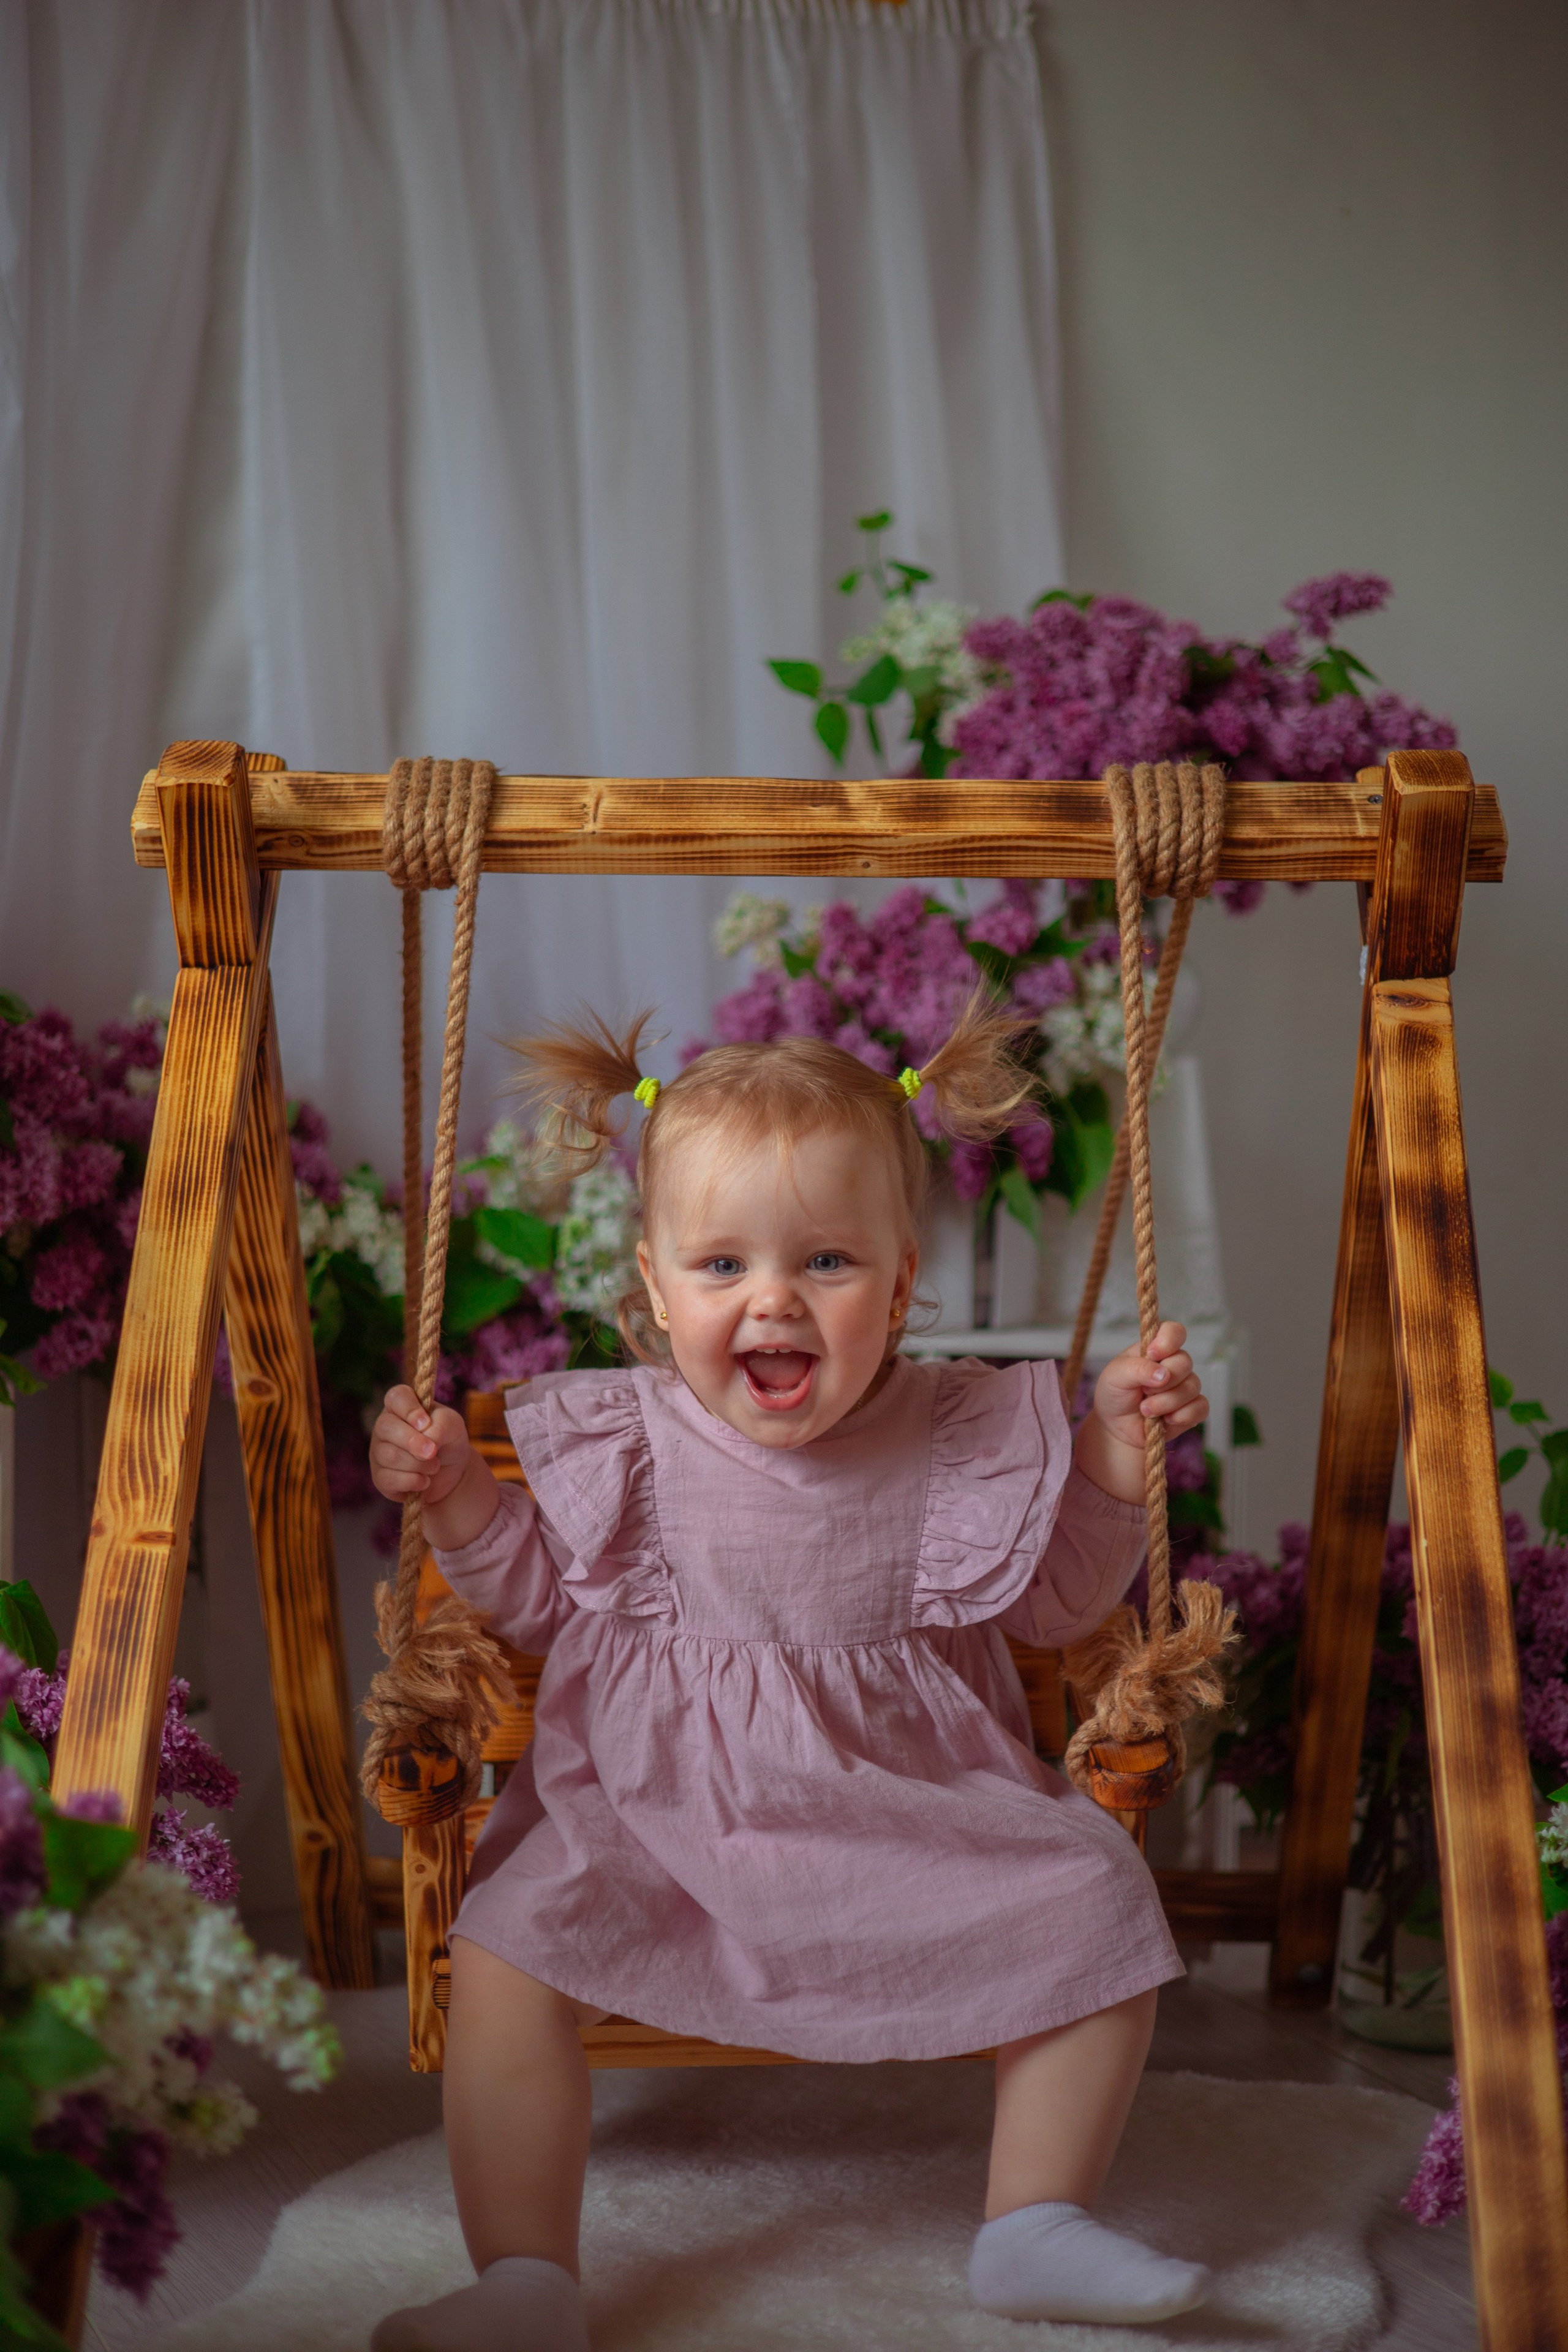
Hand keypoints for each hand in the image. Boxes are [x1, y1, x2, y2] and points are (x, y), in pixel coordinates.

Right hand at [370, 1385, 472, 1507]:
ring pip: (390, 1456)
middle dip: (413, 1441)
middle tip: (433, 1451)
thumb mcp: (453, 1426)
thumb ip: (440, 1426)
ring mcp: (378, 1452)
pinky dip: (413, 1481)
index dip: (409, 1409)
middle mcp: (384, 1427)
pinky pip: (389, 1479)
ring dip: (419, 1464)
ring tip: (435, 1466)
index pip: (396, 1397)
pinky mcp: (380, 1477)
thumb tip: (425, 1441)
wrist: (452, 1472)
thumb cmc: (448, 1440)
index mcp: (401, 1407)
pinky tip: (424, 1480)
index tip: (426, 1423)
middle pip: (386, 1427)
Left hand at [1093, 1322, 1207, 1453]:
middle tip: (1143, 1391)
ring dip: (1167, 1402)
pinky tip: (1165, 1421)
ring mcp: (1185, 1386)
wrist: (1116, 1428)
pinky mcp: (1192, 1409)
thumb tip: (1164, 1374)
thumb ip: (1137, 1369)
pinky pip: (1201, 1408)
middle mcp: (1173, 1364)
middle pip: (1185, 1362)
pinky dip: (1182, 1416)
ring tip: (1146, 1410)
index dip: (1168, 1341)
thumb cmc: (1115, 1395)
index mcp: (1155, 1349)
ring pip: (1192, 1387)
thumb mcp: (1115, 1377)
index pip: (1174, 1332)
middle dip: (1163, 1381)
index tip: (1153, 1354)